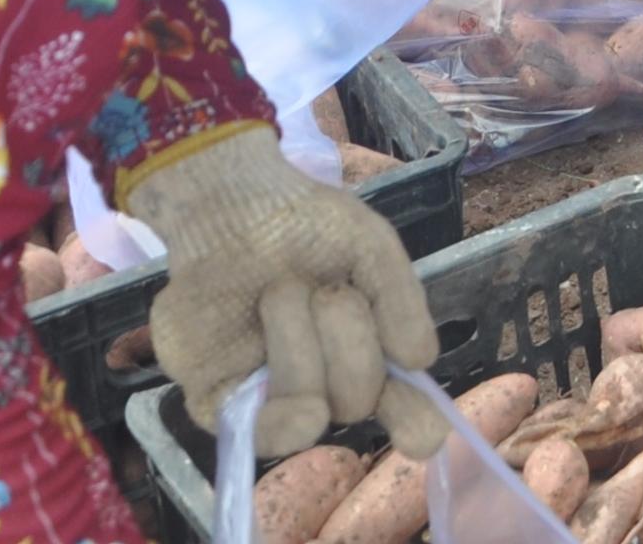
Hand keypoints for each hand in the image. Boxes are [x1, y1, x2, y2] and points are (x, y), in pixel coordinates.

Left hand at [120, 127, 441, 458]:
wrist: (234, 207)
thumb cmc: (307, 226)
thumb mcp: (372, 247)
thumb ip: (401, 300)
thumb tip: (420, 361)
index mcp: (366, 353)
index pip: (404, 408)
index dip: (416, 424)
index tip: (422, 436)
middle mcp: (325, 385)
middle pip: (359, 400)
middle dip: (349, 336)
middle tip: (326, 288)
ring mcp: (272, 398)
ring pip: (315, 409)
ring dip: (301, 340)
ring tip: (278, 293)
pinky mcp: (220, 404)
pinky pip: (262, 431)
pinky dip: (276, 405)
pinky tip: (270, 367)